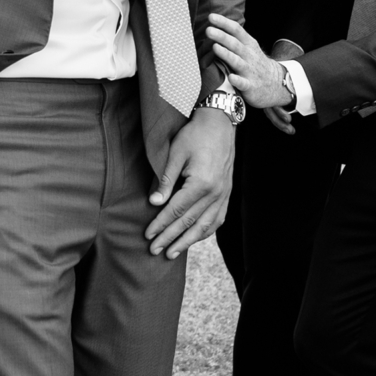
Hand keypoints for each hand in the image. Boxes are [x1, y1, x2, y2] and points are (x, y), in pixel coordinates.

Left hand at [146, 109, 234, 257]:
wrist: (220, 123)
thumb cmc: (195, 135)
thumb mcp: (176, 154)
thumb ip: (166, 180)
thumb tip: (154, 203)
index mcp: (201, 184)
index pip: (176, 211)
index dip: (161, 224)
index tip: (148, 235)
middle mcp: (215, 193)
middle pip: (189, 222)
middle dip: (170, 238)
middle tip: (154, 251)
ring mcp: (224, 194)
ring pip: (205, 225)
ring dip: (187, 241)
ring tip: (172, 253)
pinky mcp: (227, 193)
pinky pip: (217, 219)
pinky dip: (205, 231)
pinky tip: (195, 238)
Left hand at [205, 13, 296, 110]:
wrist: (275, 82)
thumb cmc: (255, 62)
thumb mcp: (249, 47)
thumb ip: (234, 37)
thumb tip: (213, 26)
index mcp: (248, 44)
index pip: (236, 30)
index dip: (224, 23)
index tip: (211, 17)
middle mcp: (249, 55)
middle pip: (235, 44)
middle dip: (222, 36)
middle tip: (208, 30)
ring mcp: (250, 71)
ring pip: (237, 61)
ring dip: (226, 54)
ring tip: (215, 47)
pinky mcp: (250, 86)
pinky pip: (243, 83)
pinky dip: (237, 80)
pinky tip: (230, 77)